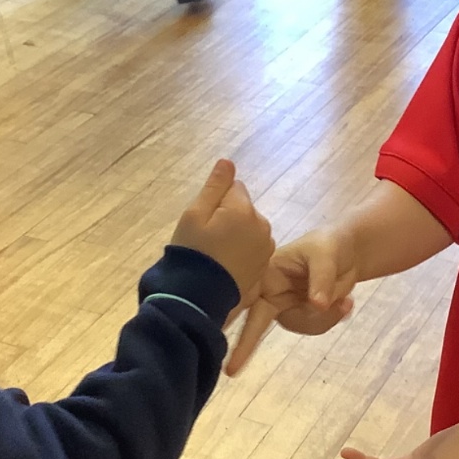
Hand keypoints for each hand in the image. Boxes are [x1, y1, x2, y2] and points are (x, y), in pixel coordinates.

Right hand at [171, 160, 274, 312]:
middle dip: (229, 217)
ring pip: (250, 228)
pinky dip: (243, 251)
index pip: (233, 188)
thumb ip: (214, 187)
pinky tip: (227, 265)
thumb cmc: (192, 252)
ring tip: (217, 254)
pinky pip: (253, 247)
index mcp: (243, 208)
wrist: (199, 297)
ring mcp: (266, 246)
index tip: (204, 220)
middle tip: (208, 239)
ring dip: (237, 234)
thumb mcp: (194, 215)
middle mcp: (261, 224)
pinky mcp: (264, 265)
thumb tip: (227, 161)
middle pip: (243, 208)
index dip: (216, 201)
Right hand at [225, 228, 357, 375]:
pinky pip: (315, 328)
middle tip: (230, 370)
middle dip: (246, 346)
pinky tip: (346, 303)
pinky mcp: (301, 316)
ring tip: (344, 299)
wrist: (349, 252)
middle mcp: (268, 292)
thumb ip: (321, 278)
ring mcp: (284, 307)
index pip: (245, 297)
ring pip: (298, 327)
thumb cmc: (328, 246)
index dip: (228, 317)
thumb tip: (317, 304)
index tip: (215, 338)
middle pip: (258, 324)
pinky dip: (334, 318)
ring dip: (325, 318)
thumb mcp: (325, 255)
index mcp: (265, 273)